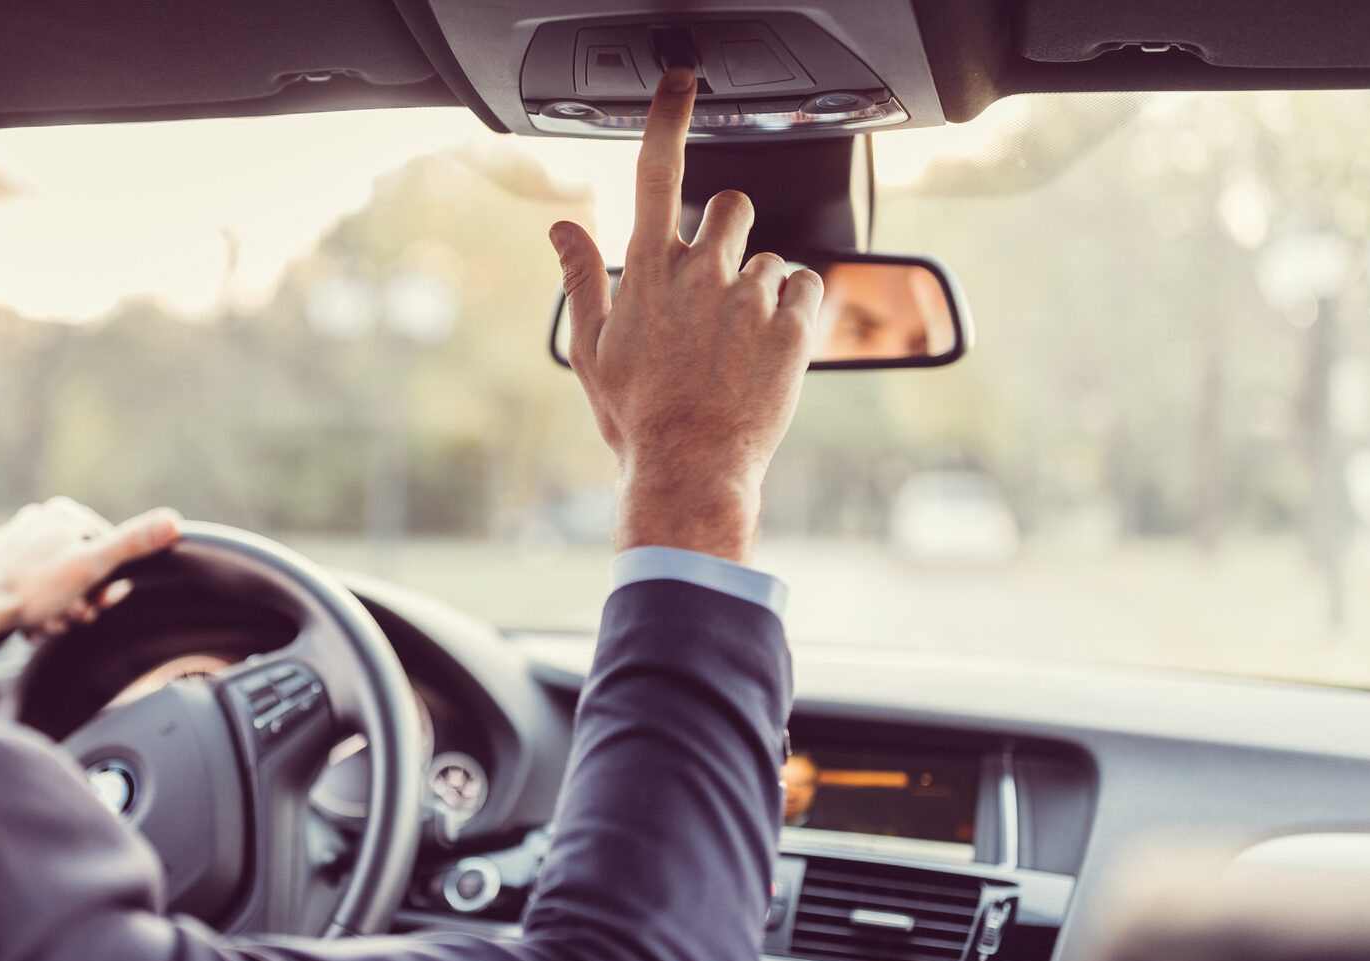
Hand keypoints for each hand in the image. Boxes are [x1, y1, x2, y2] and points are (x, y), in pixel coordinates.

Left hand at [0, 498, 181, 641]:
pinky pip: (36, 591)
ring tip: (43, 622)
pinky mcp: (3, 565)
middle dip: (81, 602)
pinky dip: (38, 610)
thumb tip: (174, 521)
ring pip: (61, 585)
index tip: (94, 603)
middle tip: (65, 617)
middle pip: (85, 571)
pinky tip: (28, 623)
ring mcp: (20, 543)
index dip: (107, 586)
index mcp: (65, 514)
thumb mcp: (91, 566)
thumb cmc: (29, 588)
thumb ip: (133, 544)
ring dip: (60, 612)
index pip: (110, 552)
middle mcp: (42, 522)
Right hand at [549, 65, 823, 565]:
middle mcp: (701, 271)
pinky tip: (769, 349)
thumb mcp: (590, 349)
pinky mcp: (793, 325)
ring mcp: (750, 296)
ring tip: (739, 343)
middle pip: (731, 205)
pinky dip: (795, 310)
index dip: (668, 118)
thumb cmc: (636, 416)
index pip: (656, 172)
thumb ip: (581, 277)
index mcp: (647, 271)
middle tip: (718, 282)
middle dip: (729, 231)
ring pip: (771, 257)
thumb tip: (562, 226)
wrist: (690, 469)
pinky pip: (808, 288)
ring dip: (760, 286)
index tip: (681, 82)